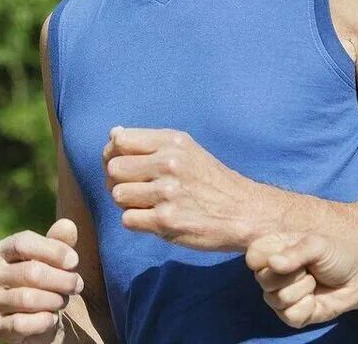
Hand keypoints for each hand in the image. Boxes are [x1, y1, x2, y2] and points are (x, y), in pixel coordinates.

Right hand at [0, 219, 83, 342]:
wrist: (42, 319)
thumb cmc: (49, 281)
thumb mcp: (57, 258)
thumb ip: (61, 241)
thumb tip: (68, 225)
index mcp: (2, 251)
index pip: (23, 243)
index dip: (53, 250)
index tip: (74, 261)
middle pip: (30, 272)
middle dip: (61, 279)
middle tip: (77, 284)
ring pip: (28, 298)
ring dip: (55, 300)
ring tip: (64, 300)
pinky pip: (22, 323)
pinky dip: (43, 320)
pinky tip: (51, 318)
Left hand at [102, 127, 257, 250]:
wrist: (244, 211)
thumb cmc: (211, 181)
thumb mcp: (186, 150)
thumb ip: (149, 143)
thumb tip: (114, 134)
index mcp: (172, 141)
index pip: (119, 141)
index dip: (113, 155)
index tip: (123, 166)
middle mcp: (169, 163)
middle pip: (113, 169)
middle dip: (118, 181)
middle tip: (135, 189)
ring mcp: (167, 192)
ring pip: (118, 195)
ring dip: (128, 203)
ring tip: (149, 204)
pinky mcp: (167, 221)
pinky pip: (128, 220)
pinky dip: (138, 222)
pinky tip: (156, 218)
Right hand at [246, 232, 357, 327]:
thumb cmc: (337, 255)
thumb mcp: (317, 245)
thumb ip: (294, 253)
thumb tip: (272, 264)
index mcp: (273, 250)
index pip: (252, 257)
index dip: (266, 259)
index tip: (288, 256)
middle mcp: (272, 273)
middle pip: (263, 280)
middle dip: (292, 276)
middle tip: (309, 269)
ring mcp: (280, 295)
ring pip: (275, 299)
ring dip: (302, 290)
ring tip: (314, 282)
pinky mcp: (291, 315)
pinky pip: (289, 316)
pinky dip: (307, 308)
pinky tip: (315, 299)